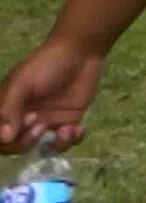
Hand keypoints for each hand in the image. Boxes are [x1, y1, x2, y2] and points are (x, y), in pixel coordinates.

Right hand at [0, 37, 104, 153]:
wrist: (80, 54)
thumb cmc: (45, 66)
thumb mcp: (21, 84)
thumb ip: (8, 110)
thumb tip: (4, 139)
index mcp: (7, 110)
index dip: (6, 140)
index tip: (18, 126)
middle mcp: (24, 120)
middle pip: (18, 147)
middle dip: (28, 141)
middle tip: (40, 123)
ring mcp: (47, 122)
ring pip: (44, 149)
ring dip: (55, 145)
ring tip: (66, 129)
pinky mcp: (68, 122)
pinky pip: (67, 142)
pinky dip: (72, 140)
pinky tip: (78, 128)